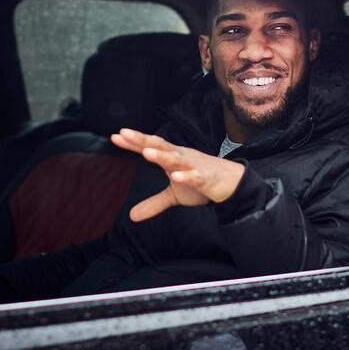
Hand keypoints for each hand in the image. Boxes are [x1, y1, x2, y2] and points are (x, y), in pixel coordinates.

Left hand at [111, 128, 245, 221]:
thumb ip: (154, 203)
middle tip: (125, 133)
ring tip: (146, 153)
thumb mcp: (175, 195)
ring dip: (162, 155)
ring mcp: (194, 166)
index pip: (151, 147)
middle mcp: (182, 157)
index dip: (134, 143)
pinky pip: (195, 176)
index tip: (115, 136)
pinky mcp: (206, 178)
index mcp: (173, 158)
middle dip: (143, 140)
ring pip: (176, 158)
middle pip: (160, 146)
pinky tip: (175, 176)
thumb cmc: (202, 183)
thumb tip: (132, 216)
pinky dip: (186, 176)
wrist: (232, 183)